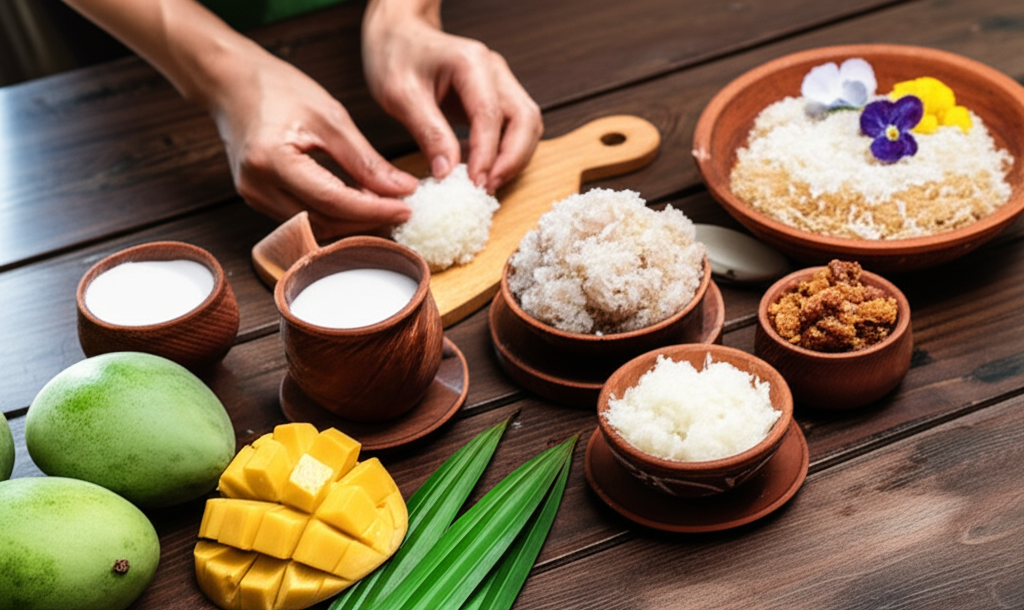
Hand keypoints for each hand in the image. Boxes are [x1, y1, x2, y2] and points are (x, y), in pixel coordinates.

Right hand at [207, 42, 420, 238]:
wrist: (232, 83)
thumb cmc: (278, 90)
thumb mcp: (331, 118)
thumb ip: (366, 160)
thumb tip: (402, 190)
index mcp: (271, 160)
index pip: (333, 200)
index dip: (374, 210)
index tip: (407, 208)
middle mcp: (257, 187)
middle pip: (324, 221)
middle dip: (367, 220)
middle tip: (403, 209)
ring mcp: (254, 197)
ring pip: (315, 226)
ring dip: (352, 222)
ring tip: (385, 207)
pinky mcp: (259, 199)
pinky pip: (304, 218)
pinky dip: (334, 215)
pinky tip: (359, 204)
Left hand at [362, 1, 542, 192]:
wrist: (398, 36)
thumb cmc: (396, 56)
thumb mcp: (400, 94)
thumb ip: (428, 132)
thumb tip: (447, 172)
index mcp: (471, 62)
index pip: (491, 114)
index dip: (487, 153)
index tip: (474, 184)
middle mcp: (494, 71)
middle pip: (526, 119)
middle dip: (512, 159)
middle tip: (487, 188)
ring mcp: (500, 83)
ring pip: (528, 126)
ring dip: (513, 158)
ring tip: (486, 183)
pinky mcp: (497, 98)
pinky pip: (515, 129)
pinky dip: (506, 152)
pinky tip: (481, 168)